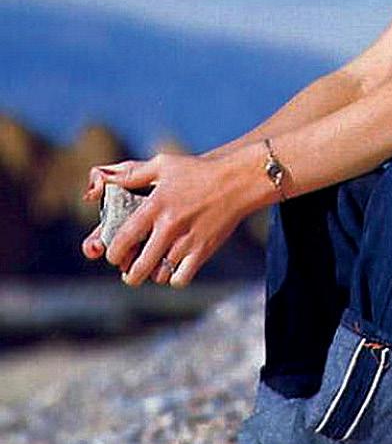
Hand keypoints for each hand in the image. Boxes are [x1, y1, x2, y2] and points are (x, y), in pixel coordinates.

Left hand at [80, 151, 246, 287]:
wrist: (237, 181)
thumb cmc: (198, 171)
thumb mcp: (162, 164)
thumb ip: (131, 173)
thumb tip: (102, 179)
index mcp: (154, 206)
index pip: (123, 238)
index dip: (113, 252)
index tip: (113, 254)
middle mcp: (169, 226)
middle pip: (139, 266)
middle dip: (129, 275)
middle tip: (129, 273)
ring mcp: (187, 241)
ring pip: (159, 275)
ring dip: (153, 276)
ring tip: (153, 270)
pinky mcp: (204, 250)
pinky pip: (181, 278)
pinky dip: (174, 279)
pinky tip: (174, 270)